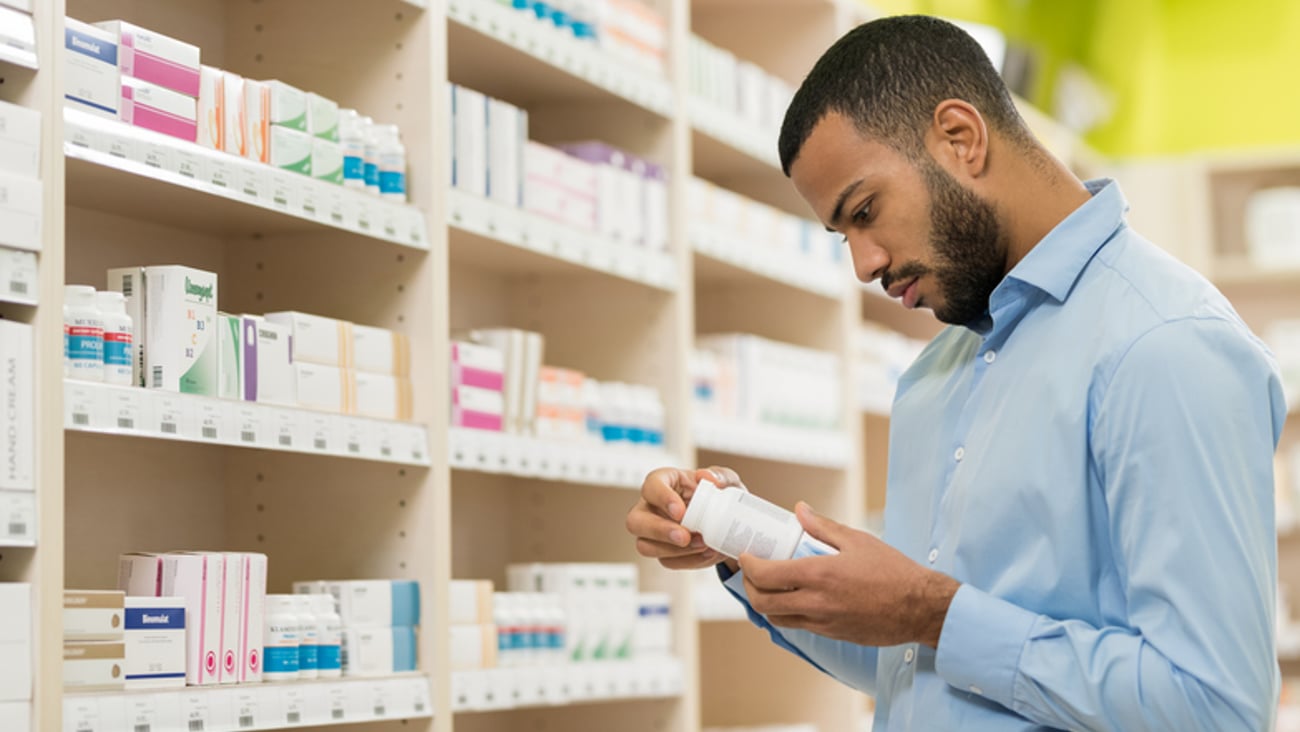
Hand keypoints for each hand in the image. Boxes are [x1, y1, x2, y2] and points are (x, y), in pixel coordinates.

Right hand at [627, 465, 744, 571]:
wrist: (730, 523)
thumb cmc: (720, 496)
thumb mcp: (727, 480)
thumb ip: (721, 476)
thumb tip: (708, 478)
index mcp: (664, 482)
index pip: (650, 486)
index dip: (661, 498)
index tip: (680, 511)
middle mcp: (651, 507)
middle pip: (635, 521)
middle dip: (659, 531)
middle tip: (684, 536)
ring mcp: (653, 532)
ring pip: (645, 546)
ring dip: (673, 550)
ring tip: (702, 545)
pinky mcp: (663, 552)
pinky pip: (667, 561)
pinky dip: (689, 561)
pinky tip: (707, 553)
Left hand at [739, 502, 959, 647]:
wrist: (919, 607)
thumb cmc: (893, 571)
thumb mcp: (858, 540)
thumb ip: (823, 526)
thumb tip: (799, 510)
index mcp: (819, 574)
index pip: (766, 575)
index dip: (749, 565)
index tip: (746, 555)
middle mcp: (816, 602)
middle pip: (763, 603)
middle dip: (749, 587)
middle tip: (752, 572)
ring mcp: (823, 622)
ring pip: (777, 619)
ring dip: (766, 603)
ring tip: (769, 586)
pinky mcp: (832, 635)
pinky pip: (798, 626)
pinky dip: (787, 613)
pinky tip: (794, 598)